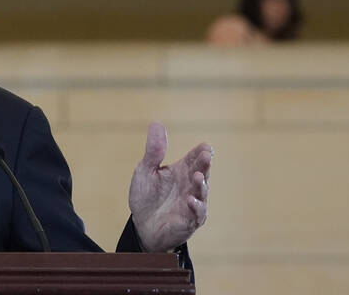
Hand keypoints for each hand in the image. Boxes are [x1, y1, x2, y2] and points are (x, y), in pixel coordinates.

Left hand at [128, 122, 210, 251]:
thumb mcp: (146, 170)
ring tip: (198, 176)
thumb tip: (157, 123)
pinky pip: (196, 214)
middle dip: (205, 164)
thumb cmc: (146, 196)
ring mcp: (192, 204)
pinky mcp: (189, 221)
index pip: (194, 158)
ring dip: (201, 185)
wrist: (142, 225)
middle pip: (201, 172)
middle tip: (206, 155)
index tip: (206, 146)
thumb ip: (154, 150)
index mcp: (181, 171)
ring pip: (201, 193)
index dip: (201, 152)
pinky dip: (196, 207)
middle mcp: (190, 186)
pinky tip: (191, 200)